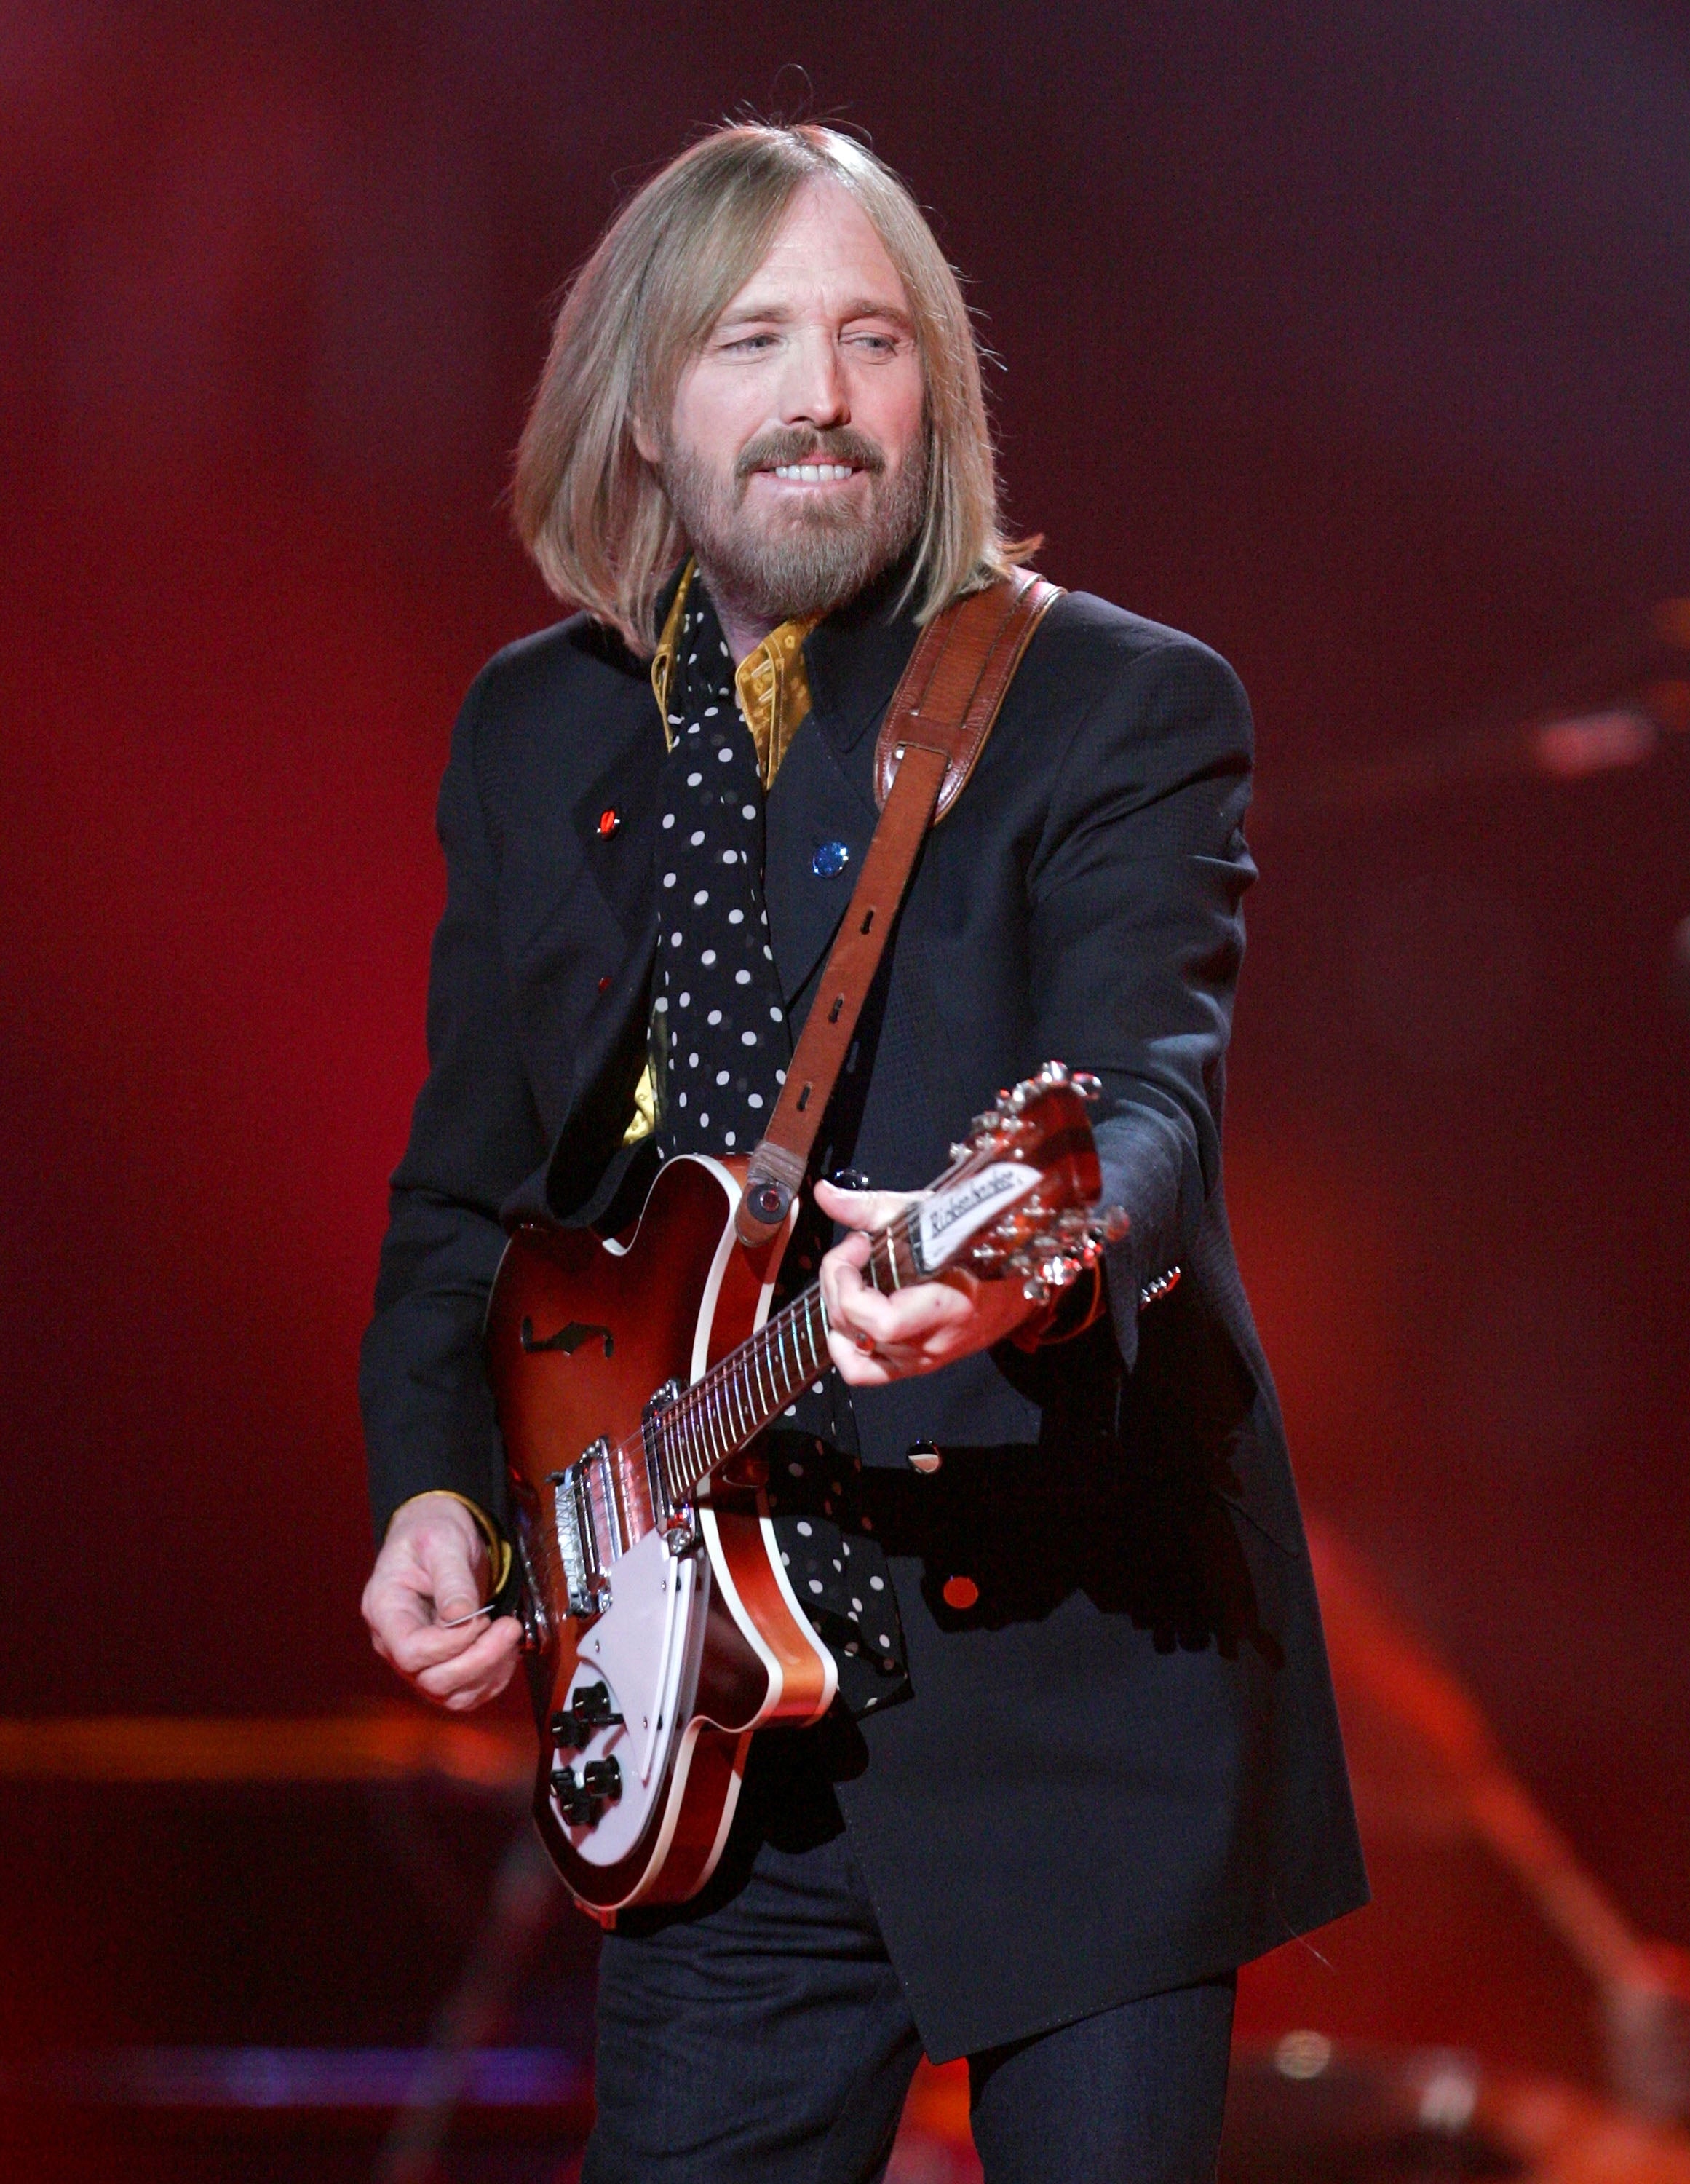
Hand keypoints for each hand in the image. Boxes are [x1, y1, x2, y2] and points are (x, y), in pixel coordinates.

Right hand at [361, 1494, 521, 1711]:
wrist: (438, 1537)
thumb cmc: (432, 1534)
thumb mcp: (442, 1542)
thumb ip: (451, 1578)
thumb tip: (462, 1614)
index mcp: (385, 1610)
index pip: (410, 1652)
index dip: (450, 1644)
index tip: (482, 1616)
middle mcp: (394, 1643)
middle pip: (431, 1681)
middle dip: (478, 1659)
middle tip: (509, 1626)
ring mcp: (417, 1660)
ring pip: (451, 1695)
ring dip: (489, 1672)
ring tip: (509, 1634)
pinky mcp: (441, 1665)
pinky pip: (466, 1693)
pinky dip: (492, 1679)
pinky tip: (506, 1651)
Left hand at [814, 1178, 1038, 1385]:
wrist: (1016, 1284)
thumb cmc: (983, 1248)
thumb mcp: (929, 1218)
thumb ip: (872, 1208)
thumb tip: (826, 1195)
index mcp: (947, 1308)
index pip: (881, 1321)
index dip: (849, 1287)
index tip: (853, 1249)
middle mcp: (932, 1343)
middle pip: (858, 1332)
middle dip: (837, 1284)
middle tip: (852, 1251)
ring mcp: (922, 1360)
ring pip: (855, 1352)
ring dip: (839, 1310)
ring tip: (850, 1280)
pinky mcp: (914, 1365)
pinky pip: (865, 1372)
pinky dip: (845, 1345)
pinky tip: (848, 1315)